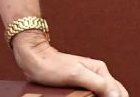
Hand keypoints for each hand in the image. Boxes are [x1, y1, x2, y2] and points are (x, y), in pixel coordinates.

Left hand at [12, 31, 126, 96]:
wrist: (31, 58)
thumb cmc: (50, 65)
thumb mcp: (75, 74)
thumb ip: (98, 83)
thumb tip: (115, 95)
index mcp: (100, 70)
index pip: (117, 92)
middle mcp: (97, 73)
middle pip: (113, 94)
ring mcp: (88, 78)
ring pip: (103, 95)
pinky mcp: (79, 83)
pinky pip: (92, 95)